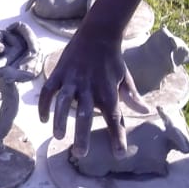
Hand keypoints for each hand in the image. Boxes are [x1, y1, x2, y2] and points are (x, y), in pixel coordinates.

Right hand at [38, 28, 149, 156]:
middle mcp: (90, 87)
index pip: (114, 117)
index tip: (119, 153)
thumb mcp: (125, 78)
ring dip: (60, 119)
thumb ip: (132, 97)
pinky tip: (43, 119)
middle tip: (80, 153)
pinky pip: (48, 90)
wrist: (97, 34)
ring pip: (63, 102)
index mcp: (108, 91)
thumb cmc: (112, 60)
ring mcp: (72, 79)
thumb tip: (146, 111)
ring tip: (58, 136)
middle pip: (85, 114)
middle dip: (82, 134)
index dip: (117, 136)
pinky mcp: (59, 72)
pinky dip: (44, 104)